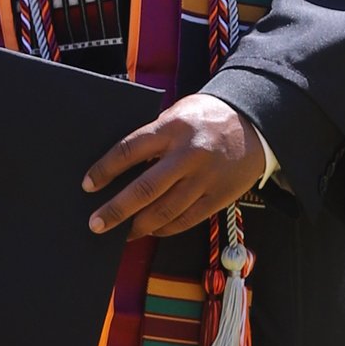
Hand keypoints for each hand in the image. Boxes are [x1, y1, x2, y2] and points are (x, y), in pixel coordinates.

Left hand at [83, 92, 265, 240]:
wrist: (256, 124)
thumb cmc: (207, 117)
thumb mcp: (178, 112)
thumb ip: (153, 135)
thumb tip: (121, 164)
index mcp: (172, 128)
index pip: (129, 151)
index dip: (105, 170)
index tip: (88, 184)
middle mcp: (187, 155)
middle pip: (144, 189)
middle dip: (116, 210)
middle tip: (96, 224)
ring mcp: (204, 179)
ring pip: (165, 211)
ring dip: (139, 226)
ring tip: (122, 233)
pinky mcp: (218, 197)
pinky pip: (186, 220)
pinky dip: (165, 229)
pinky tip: (151, 230)